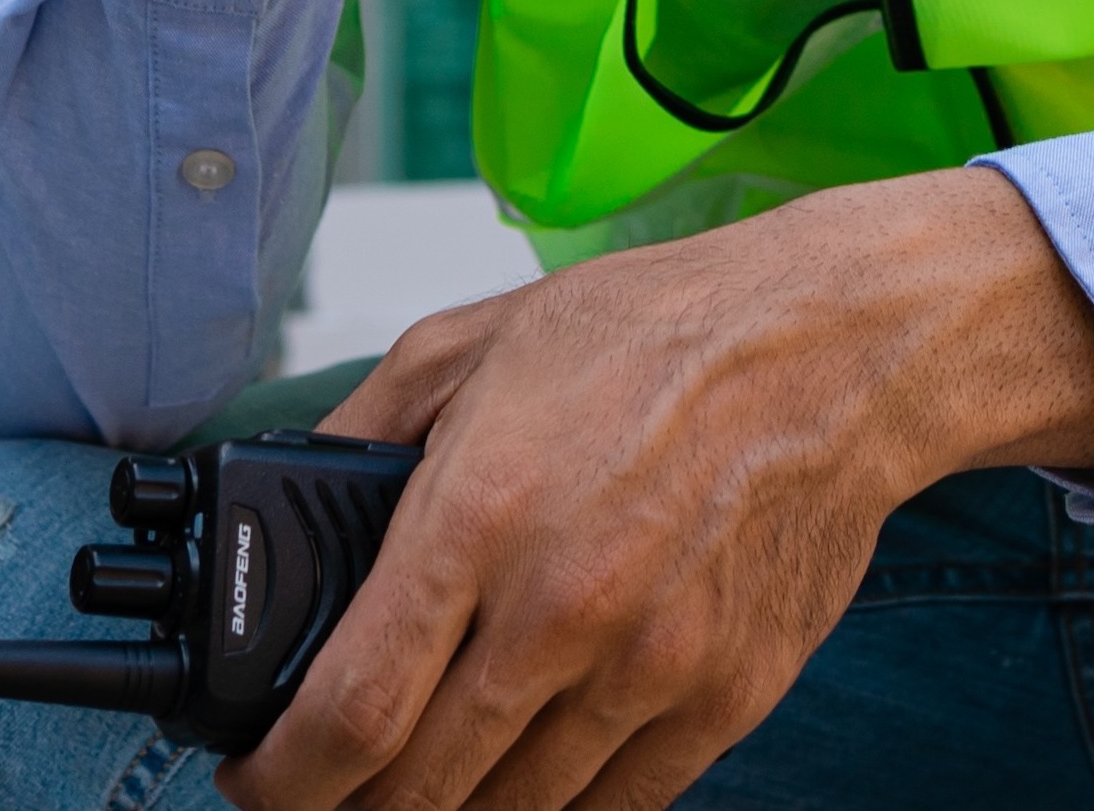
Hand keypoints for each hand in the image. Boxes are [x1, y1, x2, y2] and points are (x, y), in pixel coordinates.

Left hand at [216, 169, 1093, 810]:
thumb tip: (285, 502)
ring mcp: (647, 667)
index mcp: (479, 515)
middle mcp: (558, 609)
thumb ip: (361, 429)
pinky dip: (557, 808)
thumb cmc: (659, 330)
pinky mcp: (722, 699)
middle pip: (415, 793)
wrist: (833, 346)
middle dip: (353, 804)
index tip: (260, 777)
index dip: (279, 778)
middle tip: (338, 780)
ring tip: (433, 772)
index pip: (344, 717)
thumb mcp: (476, 340)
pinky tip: (532, 771)